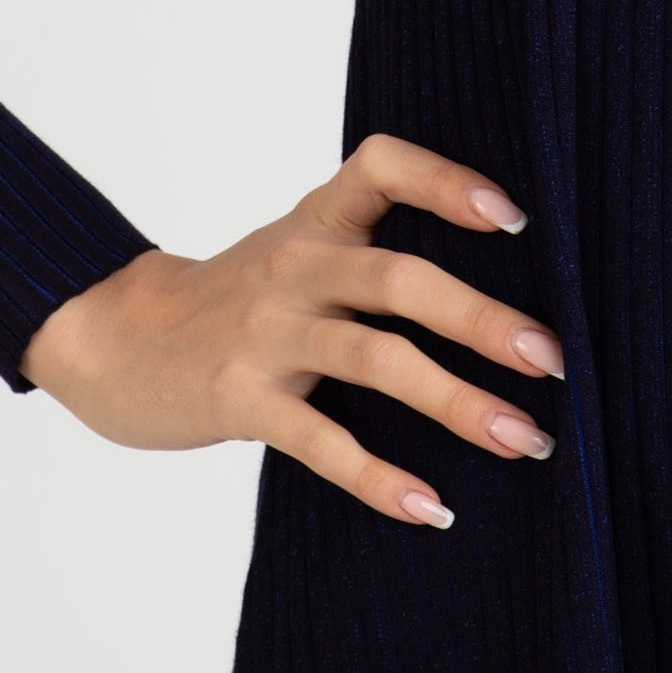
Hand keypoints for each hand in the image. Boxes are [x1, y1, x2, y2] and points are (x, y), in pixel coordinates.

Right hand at [18, 132, 564, 528]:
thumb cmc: (240, 298)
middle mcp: (294, 265)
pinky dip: (379, 477)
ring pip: (374, 359)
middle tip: (553, 360)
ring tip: (527, 440)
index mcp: (316, 219)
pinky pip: (319, 440)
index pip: (380, 166)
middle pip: (398, 278)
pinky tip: (430, 506)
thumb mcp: (298, 251)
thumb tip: (507, 291)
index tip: (512, 218)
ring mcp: (265, 332)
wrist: (118, 337)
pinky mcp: (239, 397)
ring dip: (458, 402)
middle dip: (482, 320)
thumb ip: (373, 252)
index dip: (444, 180)